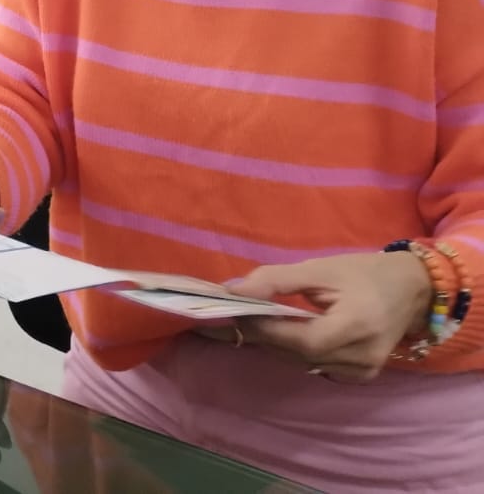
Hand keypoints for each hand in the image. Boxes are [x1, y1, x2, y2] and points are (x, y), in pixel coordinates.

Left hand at [215, 251, 431, 381]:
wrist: (412, 288)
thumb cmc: (364, 272)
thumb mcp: (319, 268)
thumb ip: (275, 280)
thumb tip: (232, 291)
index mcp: (358, 325)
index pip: (301, 339)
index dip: (265, 328)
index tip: (234, 312)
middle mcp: (364, 356)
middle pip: (299, 354)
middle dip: (263, 335)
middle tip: (233, 317)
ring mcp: (364, 371)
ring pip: (304, 363)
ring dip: (276, 344)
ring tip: (250, 323)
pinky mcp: (362, 376)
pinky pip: (317, 367)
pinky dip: (295, 352)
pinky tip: (281, 334)